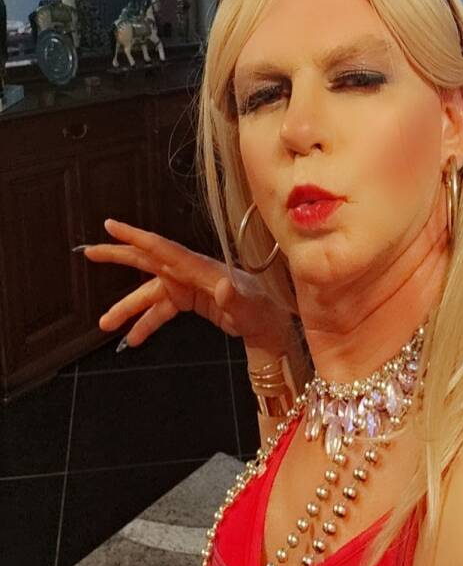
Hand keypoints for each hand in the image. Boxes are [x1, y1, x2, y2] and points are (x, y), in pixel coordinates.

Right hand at [76, 218, 292, 351]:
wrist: (270, 324)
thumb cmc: (262, 310)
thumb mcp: (250, 306)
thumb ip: (235, 298)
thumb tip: (224, 287)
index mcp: (200, 268)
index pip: (163, 249)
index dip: (136, 237)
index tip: (111, 226)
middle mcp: (190, 273)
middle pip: (148, 261)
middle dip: (118, 256)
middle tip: (89, 252)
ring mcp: (187, 286)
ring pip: (150, 294)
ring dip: (127, 308)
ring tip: (105, 324)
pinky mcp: (189, 300)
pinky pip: (160, 310)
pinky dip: (146, 323)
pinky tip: (133, 339)